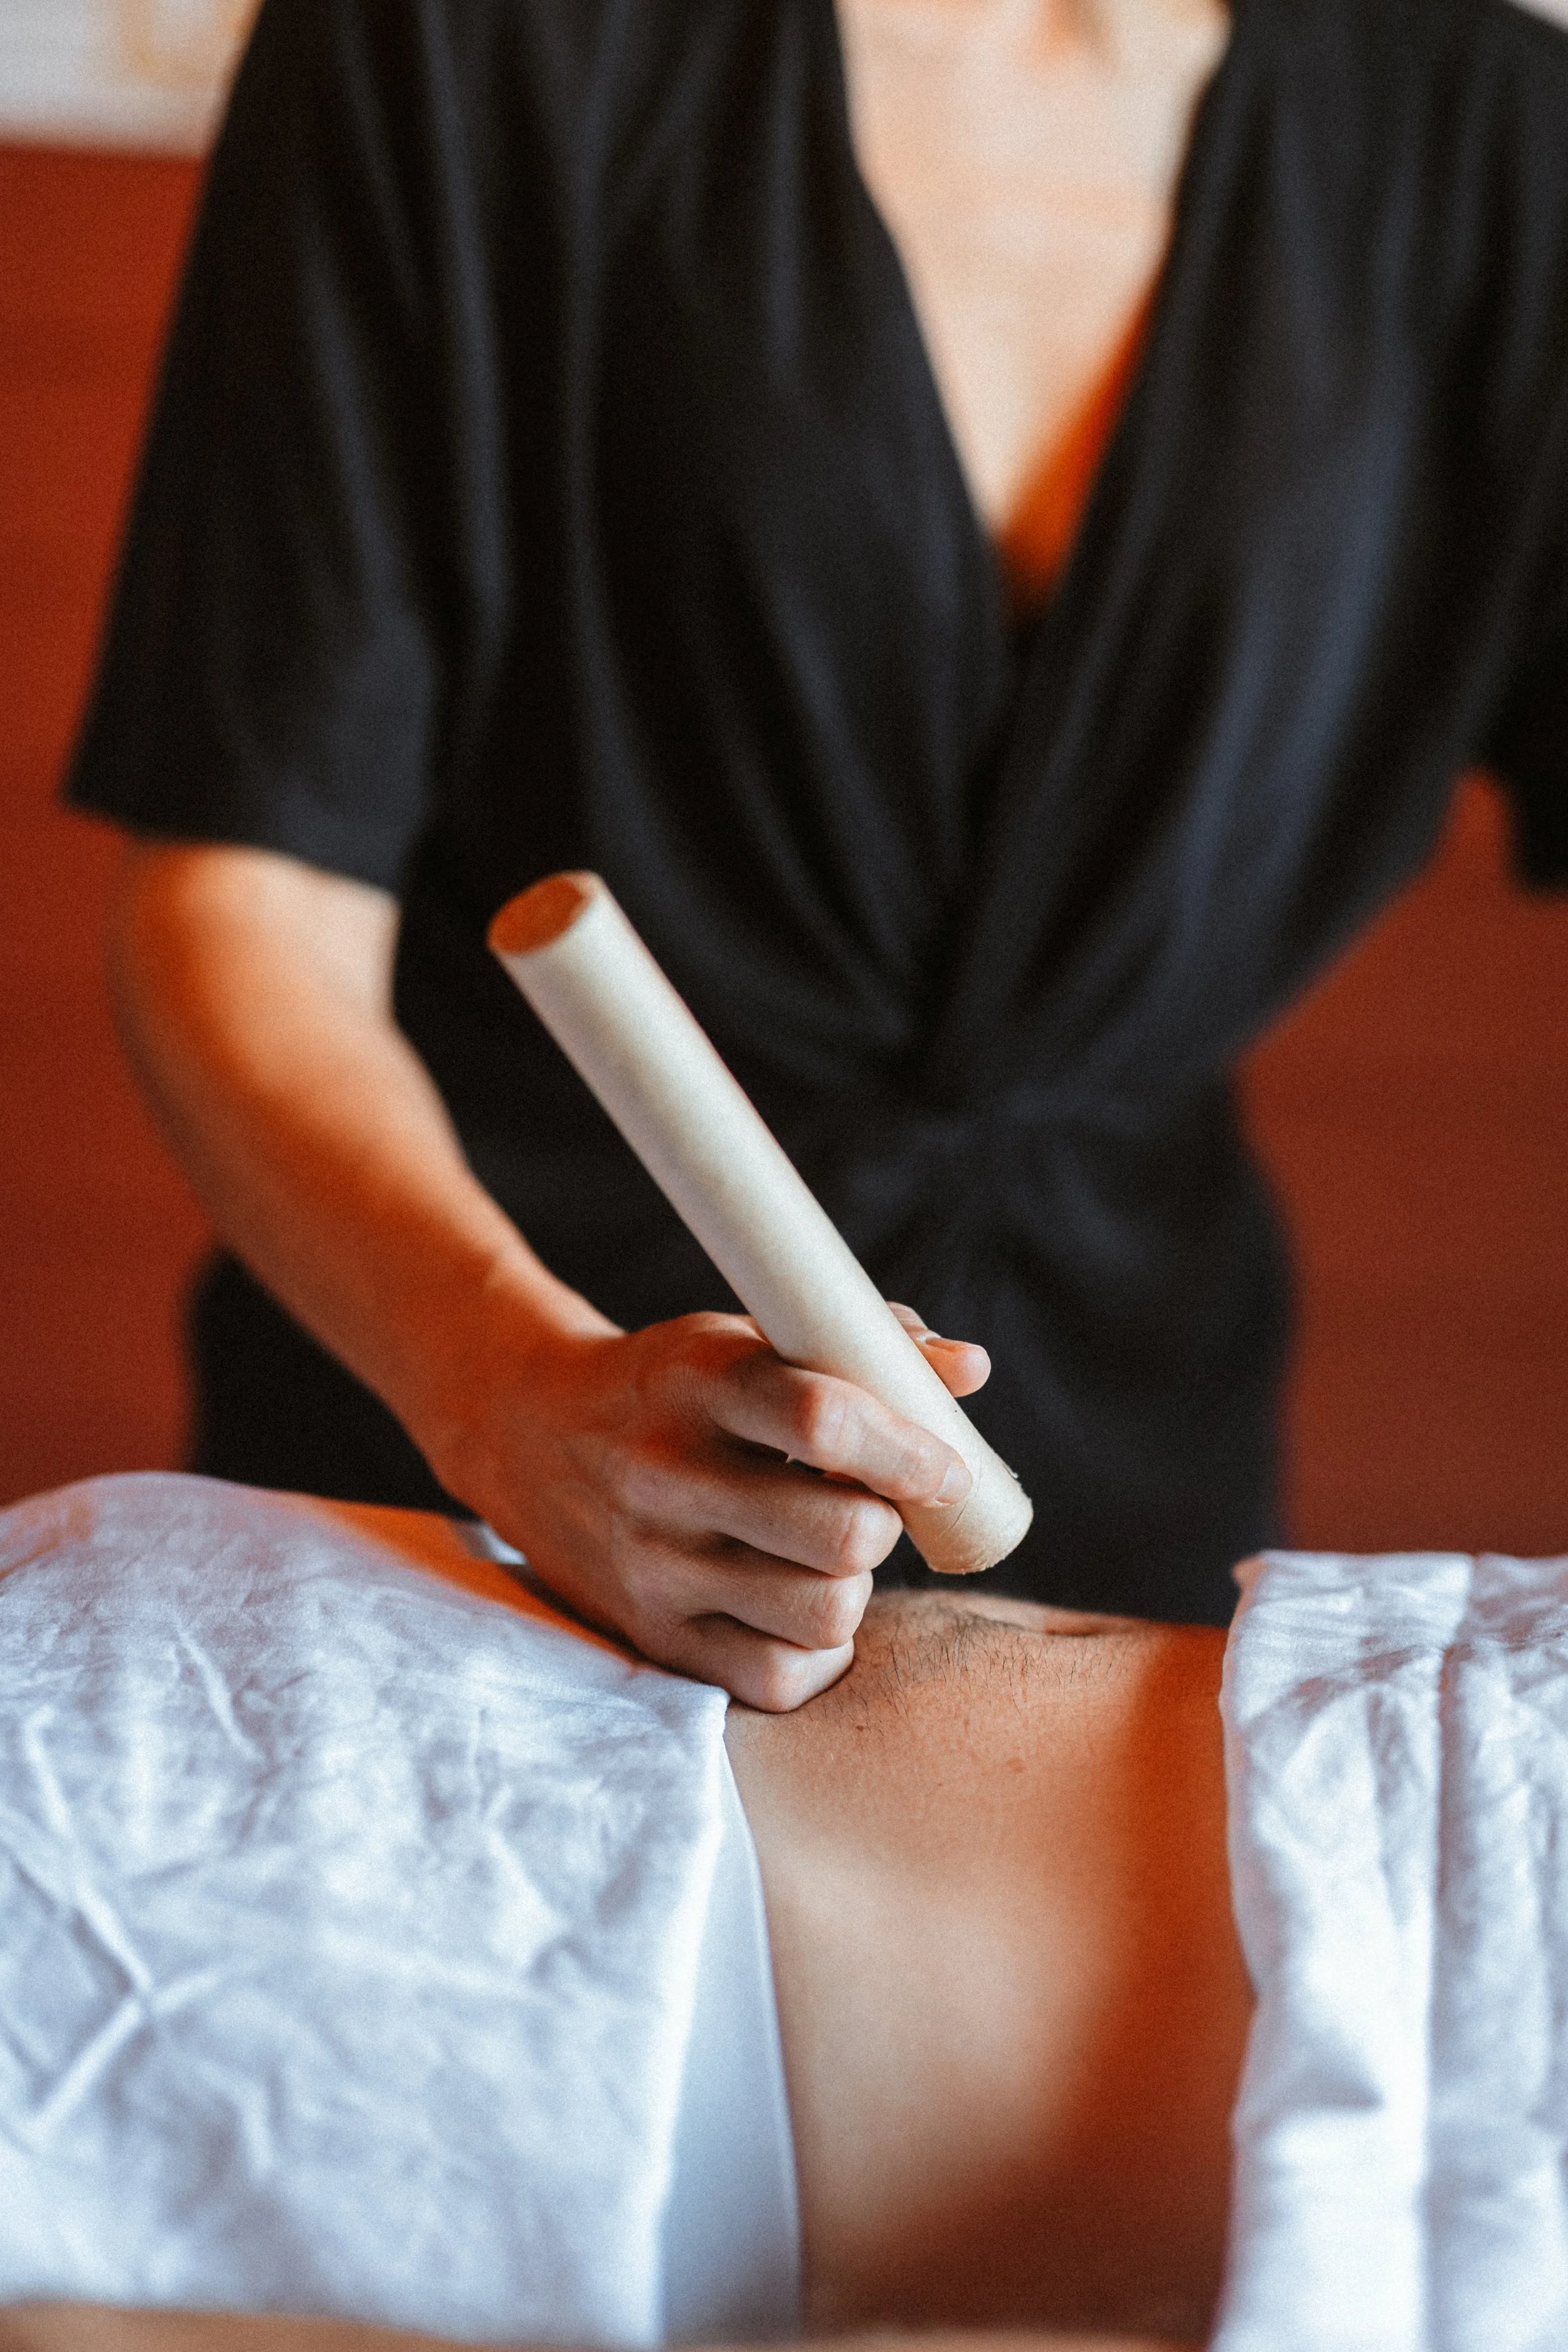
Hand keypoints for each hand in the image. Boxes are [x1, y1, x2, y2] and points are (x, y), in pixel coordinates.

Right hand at [431, 1299, 989, 1710]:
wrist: (528, 1432)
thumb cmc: (675, 1385)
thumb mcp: (747, 1338)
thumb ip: (863, 1347)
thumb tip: (971, 1370)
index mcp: (698, 1382)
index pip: (825, 1423)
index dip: (911, 1448)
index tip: (943, 1465)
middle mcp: (667, 1477)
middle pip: (841, 1535)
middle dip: (886, 1523)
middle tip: (872, 1506)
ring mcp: (655, 1566)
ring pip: (824, 1614)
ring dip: (853, 1587)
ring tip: (828, 1554)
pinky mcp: (652, 1636)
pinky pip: (779, 1677)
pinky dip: (815, 1651)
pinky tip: (800, 1605)